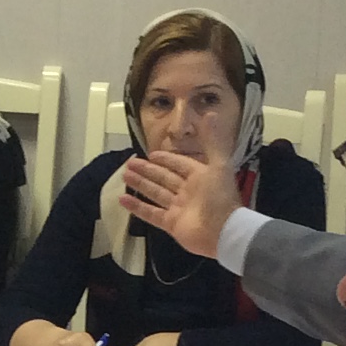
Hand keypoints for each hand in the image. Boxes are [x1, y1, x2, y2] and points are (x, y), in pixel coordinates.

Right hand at [119, 147, 240, 257]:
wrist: (223, 232)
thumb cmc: (220, 197)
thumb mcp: (219, 164)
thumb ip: (212, 141)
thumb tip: (210, 113)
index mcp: (199, 176)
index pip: (179, 164)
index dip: (166, 159)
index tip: (151, 154)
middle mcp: (188, 191)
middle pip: (164, 178)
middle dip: (147, 170)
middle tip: (129, 162)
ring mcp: (178, 208)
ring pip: (155, 193)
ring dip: (140, 184)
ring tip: (124, 174)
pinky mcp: (171, 224)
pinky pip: (151, 213)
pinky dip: (137, 207)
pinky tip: (122, 199)